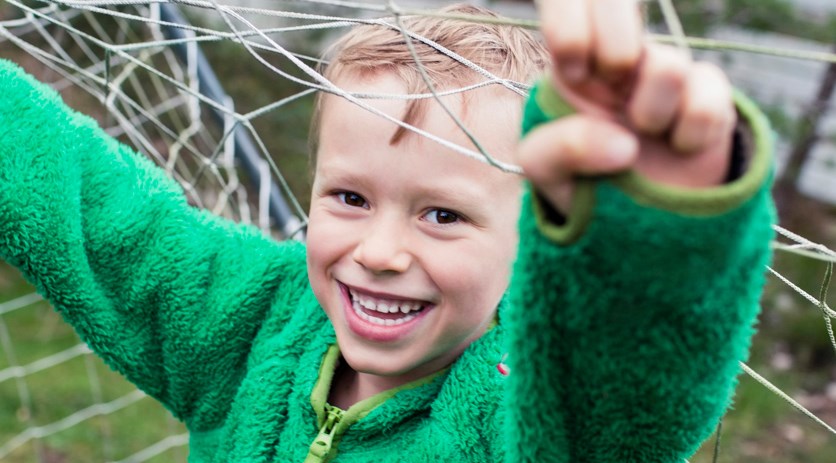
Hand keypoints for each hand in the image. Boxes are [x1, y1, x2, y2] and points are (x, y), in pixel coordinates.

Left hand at [519, 0, 736, 212]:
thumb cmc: (578, 182)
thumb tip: (624, 145)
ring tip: (644, 135)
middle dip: (616, 51)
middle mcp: (619, 58)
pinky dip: (693, 132)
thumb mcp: (545, 172)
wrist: (631, 214)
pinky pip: (709, 93)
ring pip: (668, 65)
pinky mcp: (706, 92)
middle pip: (618, 5)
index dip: (572, 27)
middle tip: (611, 89)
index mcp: (571, 63)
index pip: (565, 3)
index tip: (575, 71)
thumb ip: (558, 150)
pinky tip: (680, 145)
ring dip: (652, 114)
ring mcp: (664, 71)